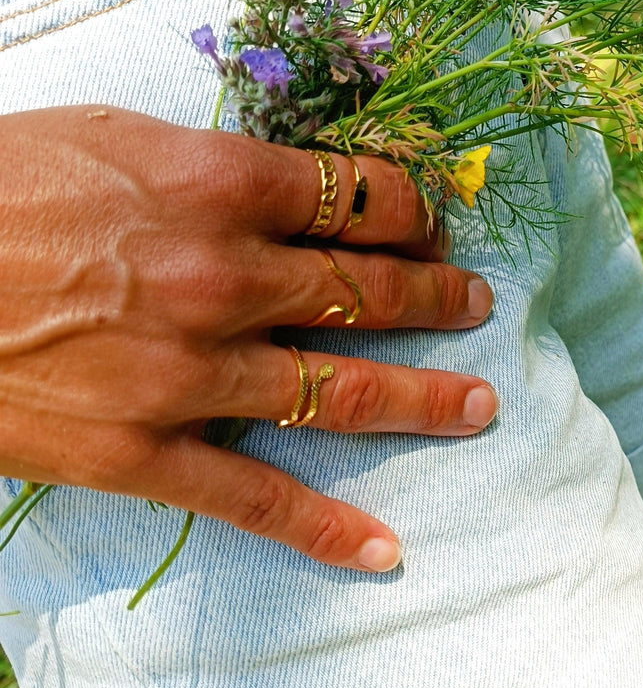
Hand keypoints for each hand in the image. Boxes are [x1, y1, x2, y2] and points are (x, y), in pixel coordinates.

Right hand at [0, 106, 496, 571]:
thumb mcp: (116, 139)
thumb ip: (218, 169)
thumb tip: (299, 187)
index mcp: (218, 186)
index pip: (360, 198)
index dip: (414, 211)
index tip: (433, 224)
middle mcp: (222, 278)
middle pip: (367, 291)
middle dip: (435, 296)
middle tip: (477, 305)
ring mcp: (188, 371)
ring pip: (341, 392)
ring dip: (424, 399)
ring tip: (479, 404)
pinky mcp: (141, 450)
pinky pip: (253, 497)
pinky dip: (326, 527)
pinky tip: (384, 549)